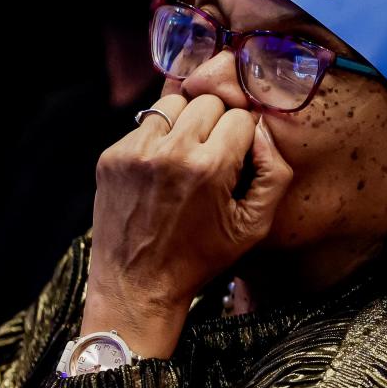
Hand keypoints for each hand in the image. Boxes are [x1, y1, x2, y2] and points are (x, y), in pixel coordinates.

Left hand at [83, 94, 291, 357]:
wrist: (136, 286)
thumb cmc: (200, 257)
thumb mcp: (254, 226)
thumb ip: (274, 172)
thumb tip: (263, 131)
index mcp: (210, 168)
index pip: (241, 117)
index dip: (244, 139)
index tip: (236, 162)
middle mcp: (171, 152)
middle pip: (209, 101)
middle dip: (217, 124)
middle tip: (213, 157)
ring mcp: (135, 151)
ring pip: (175, 103)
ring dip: (186, 123)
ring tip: (186, 156)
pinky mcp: (112, 156)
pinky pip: (145, 124)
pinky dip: (158, 139)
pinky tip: (160, 171)